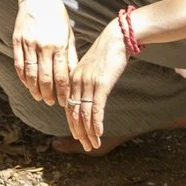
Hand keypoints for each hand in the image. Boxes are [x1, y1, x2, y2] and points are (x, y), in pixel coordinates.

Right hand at [9, 0, 75, 110]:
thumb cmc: (57, 16)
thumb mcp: (69, 34)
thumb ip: (70, 56)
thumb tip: (72, 77)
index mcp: (60, 45)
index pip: (61, 76)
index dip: (62, 92)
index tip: (64, 102)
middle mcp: (44, 46)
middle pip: (45, 78)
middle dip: (48, 94)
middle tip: (50, 103)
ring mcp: (29, 43)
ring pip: (30, 74)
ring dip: (34, 89)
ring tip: (39, 97)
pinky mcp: (17, 40)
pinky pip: (19, 64)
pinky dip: (23, 77)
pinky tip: (27, 84)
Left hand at [65, 24, 129, 152]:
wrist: (116, 38)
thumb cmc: (106, 53)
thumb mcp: (92, 69)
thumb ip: (87, 82)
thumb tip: (88, 96)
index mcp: (73, 79)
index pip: (69, 106)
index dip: (73, 123)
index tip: (77, 136)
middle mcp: (77, 82)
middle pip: (75, 113)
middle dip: (79, 133)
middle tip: (85, 146)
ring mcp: (88, 84)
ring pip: (85, 114)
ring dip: (89, 132)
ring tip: (93, 145)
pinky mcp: (101, 84)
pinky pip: (96, 108)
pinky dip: (96, 123)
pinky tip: (98, 134)